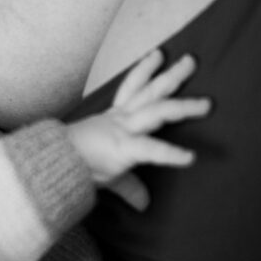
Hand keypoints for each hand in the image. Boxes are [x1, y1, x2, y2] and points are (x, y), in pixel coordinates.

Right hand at [68, 51, 210, 208]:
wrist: (54, 165)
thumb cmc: (75, 163)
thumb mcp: (110, 174)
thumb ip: (130, 186)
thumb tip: (143, 204)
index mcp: (115, 118)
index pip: (132, 87)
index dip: (145, 70)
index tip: (158, 55)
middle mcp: (121, 118)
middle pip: (150, 90)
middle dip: (171, 75)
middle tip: (191, 60)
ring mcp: (123, 130)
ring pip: (158, 111)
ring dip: (183, 107)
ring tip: (207, 104)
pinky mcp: (123, 148)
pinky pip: (151, 150)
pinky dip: (171, 154)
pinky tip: (190, 158)